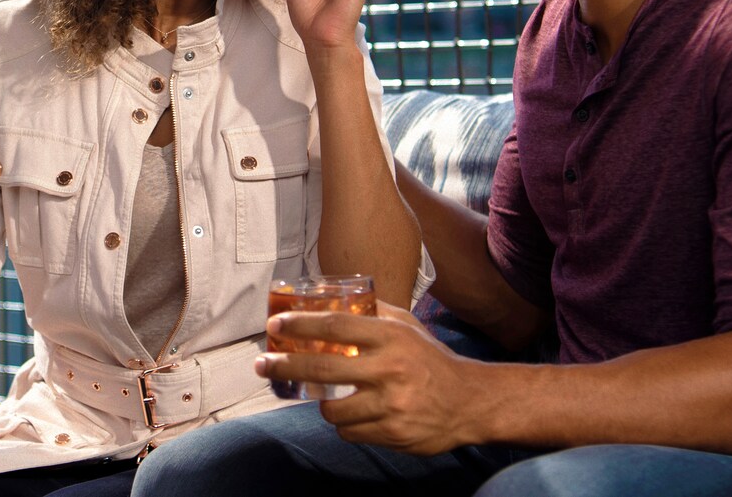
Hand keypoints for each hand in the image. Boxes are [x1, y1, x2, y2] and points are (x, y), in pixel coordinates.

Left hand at [256, 302, 487, 454]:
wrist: (468, 401)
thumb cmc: (432, 360)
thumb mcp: (409, 327)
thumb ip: (377, 313)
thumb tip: (336, 297)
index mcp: (392, 337)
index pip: (335, 327)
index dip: (300, 325)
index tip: (275, 325)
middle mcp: (389, 369)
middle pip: (322, 369)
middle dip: (284, 366)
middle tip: (263, 364)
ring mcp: (390, 404)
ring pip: (332, 409)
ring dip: (322, 404)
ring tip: (325, 397)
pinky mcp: (391, 433)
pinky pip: (349, 432)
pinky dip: (345, 424)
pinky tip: (354, 415)